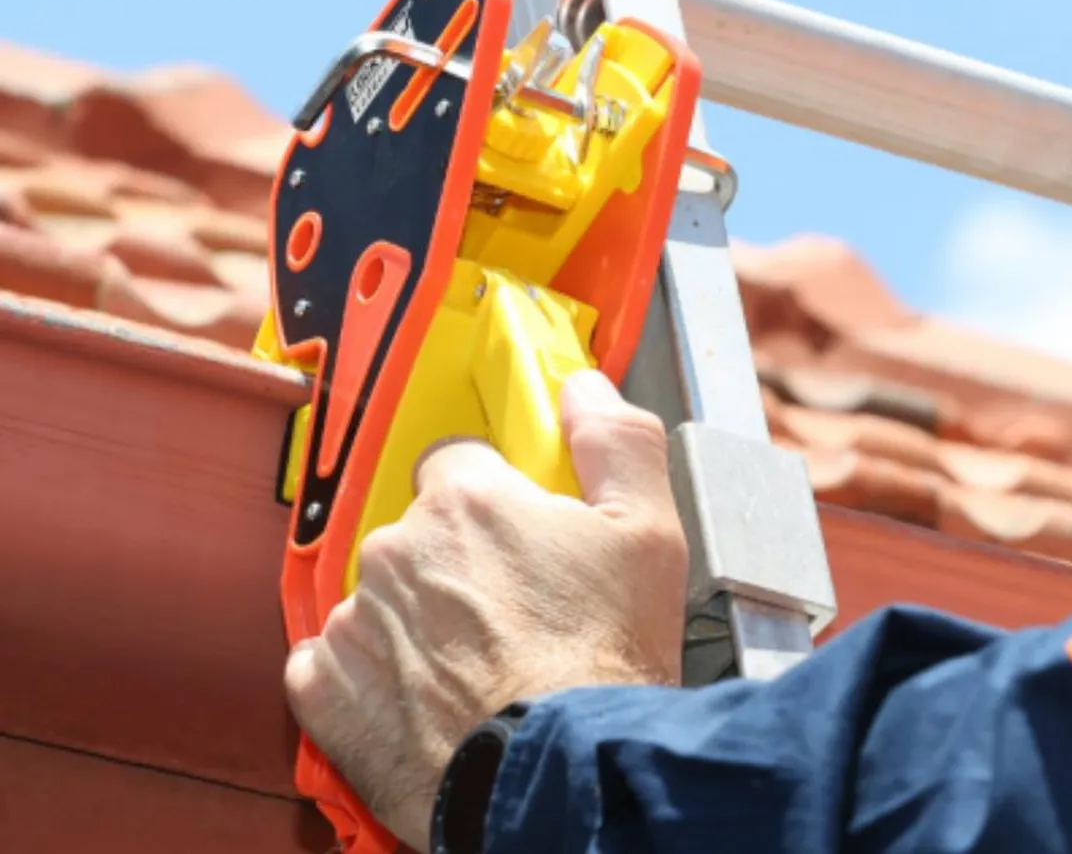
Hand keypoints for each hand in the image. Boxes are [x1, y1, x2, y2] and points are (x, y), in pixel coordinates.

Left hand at [282, 369, 689, 849]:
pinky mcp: (329, 691)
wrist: (558, 778)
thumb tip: (583, 388)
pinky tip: (422, 697)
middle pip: (420, 531)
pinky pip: (332, 664)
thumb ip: (616, 441)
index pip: (461, 462)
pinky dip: (368, 678)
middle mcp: (397, 548)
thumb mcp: (649, 532)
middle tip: (516, 611)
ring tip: (479, 665)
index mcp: (467, 499)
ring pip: (381, 597)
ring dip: (418, 619)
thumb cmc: (605, 663)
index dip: (497, 498)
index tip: (523, 534)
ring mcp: (357, 621)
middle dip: (459, 562)